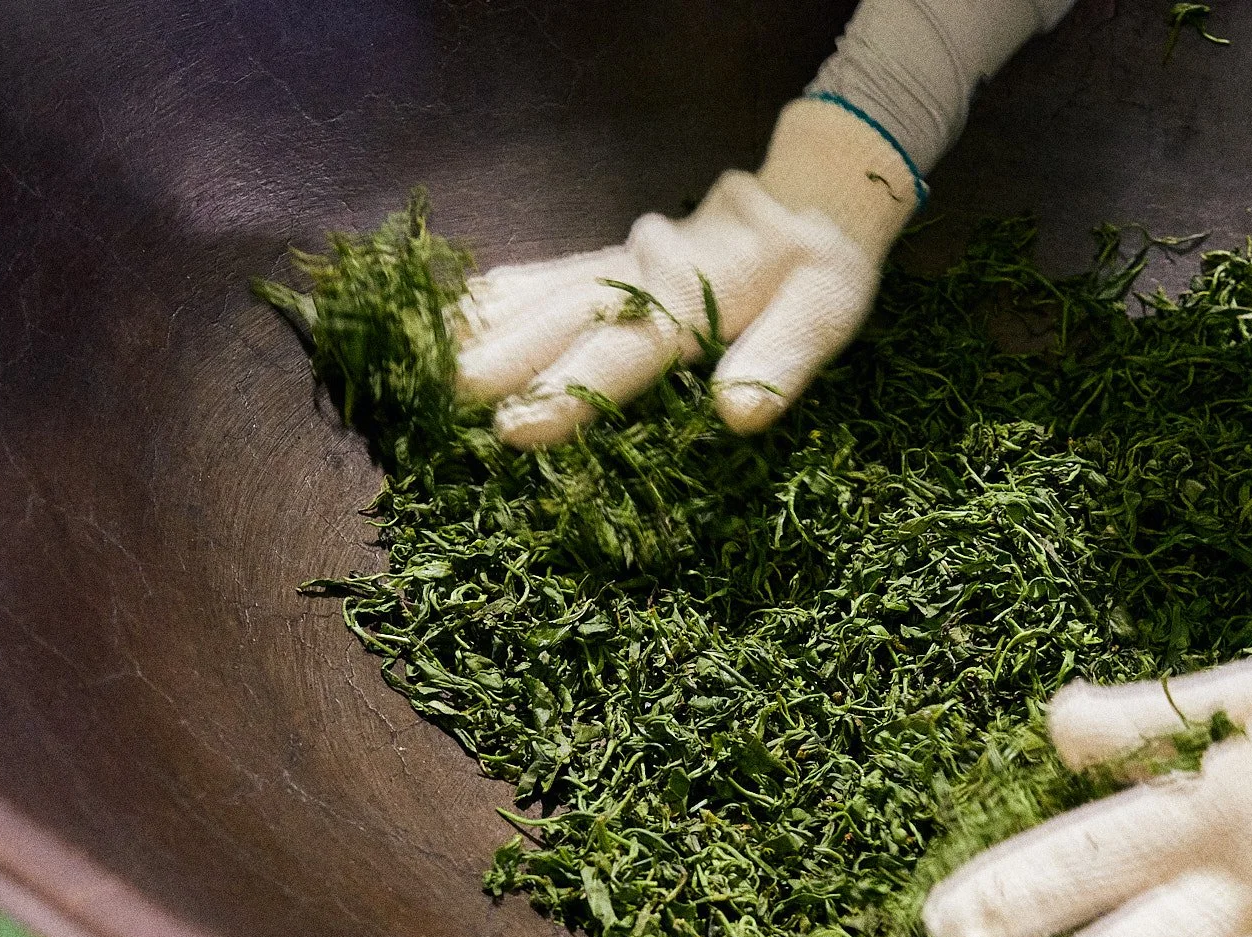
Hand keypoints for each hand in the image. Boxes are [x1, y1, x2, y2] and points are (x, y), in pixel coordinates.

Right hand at [454, 98, 918, 447]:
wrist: (816, 195)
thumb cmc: (822, 267)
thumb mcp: (826, 312)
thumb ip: (781, 362)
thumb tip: (737, 414)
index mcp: (695, 298)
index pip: (624, 353)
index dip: (569, 392)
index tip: (515, 427)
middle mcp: (645, 273)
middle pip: (564, 317)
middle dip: (504, 355)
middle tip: (444, 393)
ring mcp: (622, 261)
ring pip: (544, 291)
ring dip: (486, 322)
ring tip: (425, 350)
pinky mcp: (613, 258)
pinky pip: (548, 273)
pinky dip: (498, 292)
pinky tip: (451, 310)